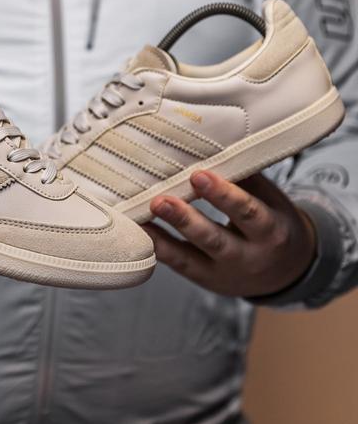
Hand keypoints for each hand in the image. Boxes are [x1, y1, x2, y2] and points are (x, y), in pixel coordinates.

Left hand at [145, 171, 316, 296]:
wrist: (286, 274)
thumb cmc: (272, 225)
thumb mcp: (271, 201)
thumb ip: (246, 178)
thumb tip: (215, 145)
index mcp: (270, 231)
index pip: (247, 212)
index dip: (223, 194)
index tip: (198, 175)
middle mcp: (247, 256)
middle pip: (213, 238)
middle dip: (185, 219)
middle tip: (160, 200)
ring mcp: (222, 272)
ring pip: (189, 256)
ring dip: (162, 236)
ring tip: (140, 216)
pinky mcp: (202, 279)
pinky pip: (176, 264)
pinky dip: (155, 247)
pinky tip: (137, 231)